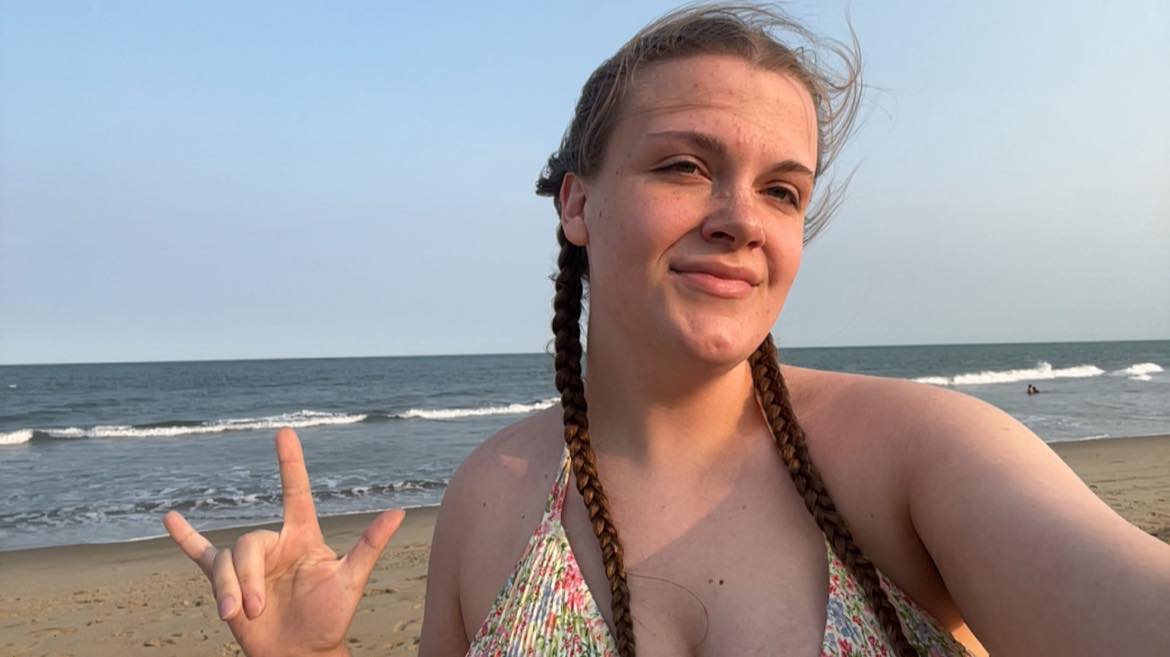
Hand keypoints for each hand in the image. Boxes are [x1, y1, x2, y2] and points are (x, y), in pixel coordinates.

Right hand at [164, 427, 404, 656]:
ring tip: (240, 617)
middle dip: (248, 578)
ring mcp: (250, 564)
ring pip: (227, 563)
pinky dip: (186, 538)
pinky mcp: (228, 583)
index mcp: (303, 537)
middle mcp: (276, 545)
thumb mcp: (351, 581)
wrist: (301, 654)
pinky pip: (202, 555)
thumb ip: (369, 545)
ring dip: (230, 590)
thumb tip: (398, 512)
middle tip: (256, 610)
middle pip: (248, 544)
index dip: (290, 462)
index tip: (284, 432)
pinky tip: (169, 519)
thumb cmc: (330, 618)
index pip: (294, 491)